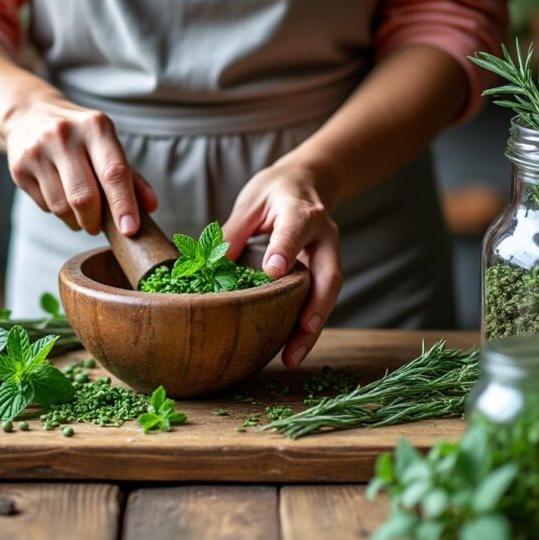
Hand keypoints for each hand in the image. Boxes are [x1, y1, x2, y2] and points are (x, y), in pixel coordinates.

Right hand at [0, 92, 156, 234]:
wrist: (29, 115)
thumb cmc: (80, 137)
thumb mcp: (107, 145)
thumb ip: (132, 177)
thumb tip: (151, 207)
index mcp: (95, 127)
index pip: (113, 172)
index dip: (123, 205)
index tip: (130, 230)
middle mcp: (64, 135)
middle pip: (84, 197)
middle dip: (95, 221)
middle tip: (99, 226)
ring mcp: (37, 150)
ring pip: (62, 207)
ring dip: (76, 221)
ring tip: (80, 212)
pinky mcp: (18, 167)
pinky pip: (45, 206)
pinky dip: (58, 212)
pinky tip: (59, 196)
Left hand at [223, 162, 342, 368]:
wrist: (308, 182)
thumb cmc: (275, 192)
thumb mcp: (250, 202)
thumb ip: (233, 232)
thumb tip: (209, 266)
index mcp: (300, 212)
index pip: (295, 231)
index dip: (285, 251)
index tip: (272, 272)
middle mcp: (323, 235)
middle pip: (327, 275)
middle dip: (316, 307)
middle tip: (301, 333)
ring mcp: (329, 255)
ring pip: (329, 294)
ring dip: (313, 328)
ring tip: (292, 357)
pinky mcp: (325, 271)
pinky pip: (321, 300)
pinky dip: (309, 326)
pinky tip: (293, 349)